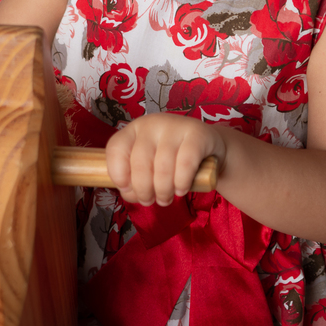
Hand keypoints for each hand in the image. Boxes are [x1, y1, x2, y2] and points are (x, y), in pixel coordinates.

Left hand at [104, 113, 225, 205]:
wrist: (209, 146)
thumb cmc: (172, 158)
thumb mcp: (150, 164)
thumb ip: (134, 178)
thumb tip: (130, 193)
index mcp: (134, 129)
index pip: (116, 148)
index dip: (117, 173)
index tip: (127, 189)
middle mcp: (152, 123)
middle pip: (140, 163)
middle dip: (143, 190)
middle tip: (150, 201)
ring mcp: (175, 126)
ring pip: (162, 167)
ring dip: (163, 191)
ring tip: (166, 199)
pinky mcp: (197, 134)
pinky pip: (186, 164)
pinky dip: (181, 182)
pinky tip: (182, 190)